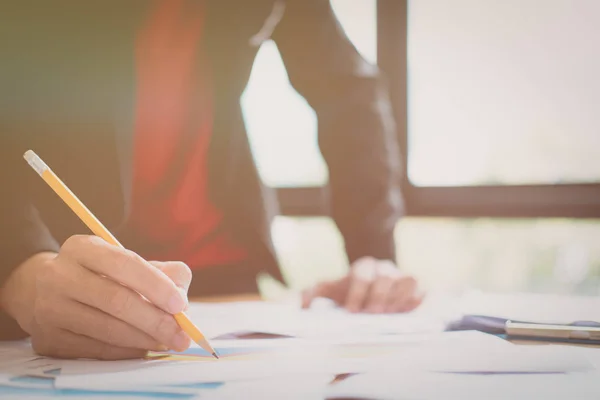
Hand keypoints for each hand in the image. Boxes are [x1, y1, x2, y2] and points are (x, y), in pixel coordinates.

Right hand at [1, 235, 192, 359]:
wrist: (42, 292)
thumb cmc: (99, 275)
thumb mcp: (125, 262)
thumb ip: (162, 272)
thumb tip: (182, 299)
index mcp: (82, 248)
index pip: (124, 263)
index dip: (156, 285)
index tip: (181, 305)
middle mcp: (59, 275)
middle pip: (116, 300)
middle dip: (156, 320)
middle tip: (182, 335)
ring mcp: (49, 309)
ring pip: (107, 329)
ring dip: (145, 339)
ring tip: (168, 341)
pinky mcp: (48, 339)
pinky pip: (96, 349)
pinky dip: (126, 351)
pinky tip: (144, 347)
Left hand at [302, 257, 423, 313]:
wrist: (371, 290)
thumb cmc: (348, 292)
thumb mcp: (328, 290)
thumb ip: (311, 294)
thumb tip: (299, 305)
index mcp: (363, 267)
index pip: (361, 276)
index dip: (357, 293)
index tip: (352, 311)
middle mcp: (384, 268)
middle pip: (385, 277)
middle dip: (378, 296)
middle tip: (372, 315)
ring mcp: (401, 276)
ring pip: (406, 279)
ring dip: (399, 298)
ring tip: (390, 315)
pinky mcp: (416, 287)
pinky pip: (421, 288)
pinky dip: (416, 299)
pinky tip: (408, 312)